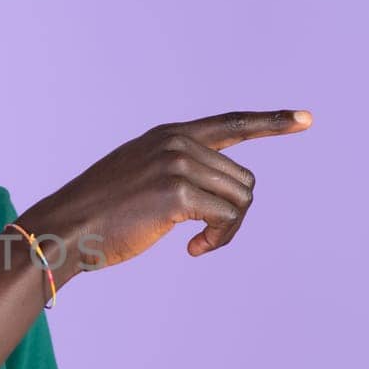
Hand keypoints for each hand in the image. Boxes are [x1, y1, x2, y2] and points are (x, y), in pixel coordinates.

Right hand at [16, 109, 311, 284]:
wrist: (63, 230)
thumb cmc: (97, 218)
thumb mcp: (137, 179)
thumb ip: (175, 173)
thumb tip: (221, 194)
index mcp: (167, 136)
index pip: (230, 124)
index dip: (271, 122)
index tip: (306, 119)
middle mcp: (175, 143)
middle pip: (243, 178)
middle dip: (234, 214)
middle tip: (204, 239)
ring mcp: (176, 164)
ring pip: (241, 199)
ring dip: (226, 230)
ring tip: (197, 244)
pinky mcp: (177, 192)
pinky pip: (226, 218)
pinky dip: (218, 240)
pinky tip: (192, 250)